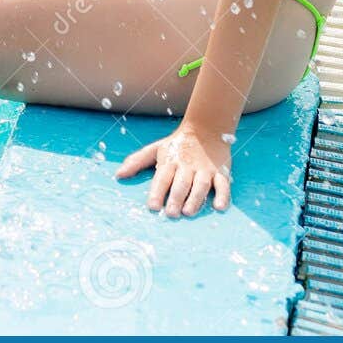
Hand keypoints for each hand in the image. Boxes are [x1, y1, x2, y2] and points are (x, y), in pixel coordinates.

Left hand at [115, 122, 231, 216]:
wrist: (206, 128)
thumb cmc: (177, 145)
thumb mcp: (155, 149)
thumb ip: (137, 162)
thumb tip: (118, 175)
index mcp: (170, 161)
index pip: (162, 178)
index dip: (157, 192)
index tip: (153, 206)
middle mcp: (187, 166)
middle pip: (181, 183)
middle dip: (176, 198)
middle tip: (171, 213)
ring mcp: (205, 169)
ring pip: (201, 184)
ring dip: (195, 198)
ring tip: (188, 212)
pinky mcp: (221, 172)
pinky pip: (223, 184)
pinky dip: (223, 195)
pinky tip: (219, 206)